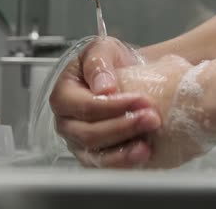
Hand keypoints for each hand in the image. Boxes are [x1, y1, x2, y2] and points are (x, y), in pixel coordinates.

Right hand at [57, 51, 215, 168]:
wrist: (127, 76)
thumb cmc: (111, 62)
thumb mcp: (104, 49)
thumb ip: (99, 63)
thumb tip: (103, 87)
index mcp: (64, 94)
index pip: (84, 106)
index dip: (112, 106)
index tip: (140, 99)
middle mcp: (67, 122)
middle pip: (89, 134)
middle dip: (123, 127)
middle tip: (151, 118)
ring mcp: (79, 143)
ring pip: (96, 155)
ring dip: (125, 150)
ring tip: (148, 141)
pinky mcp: (96, 157)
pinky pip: (107, 166)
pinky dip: (126, 162)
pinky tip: (145, 152)